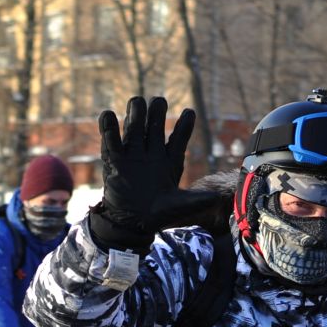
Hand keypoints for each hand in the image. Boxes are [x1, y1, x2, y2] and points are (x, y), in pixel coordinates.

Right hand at [93, 95, 224, 246]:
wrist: (133, 224)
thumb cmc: (160, 215)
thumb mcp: (182, 206)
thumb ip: (198, 199)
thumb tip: (218, 197)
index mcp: (170, 160)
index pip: (179, 137)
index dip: (185, 125)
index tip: (190, 112)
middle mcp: (152, 153)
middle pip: (155, 125)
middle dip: (157, 112)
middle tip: (159, 102)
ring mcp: (133, 155)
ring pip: (134, 127)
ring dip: (135, 114)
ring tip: (137, 103)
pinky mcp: (114, 161)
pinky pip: (110, 140)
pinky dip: (108, 127)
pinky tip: (108, 115)